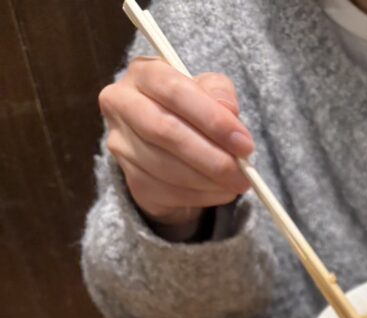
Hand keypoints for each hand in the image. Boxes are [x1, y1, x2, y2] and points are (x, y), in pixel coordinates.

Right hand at [99, 58, 253, 239]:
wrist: (169, 146)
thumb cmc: (191, 111)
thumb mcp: (209, 91)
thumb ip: (220, 93)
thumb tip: (229, 112)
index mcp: (143, 72)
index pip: (174, 91)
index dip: (212, 119)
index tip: (244, 143)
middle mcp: (122, 105)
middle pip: (166, 132)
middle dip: (212, 157)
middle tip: (244, 172)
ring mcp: (122, 145)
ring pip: (167, 168)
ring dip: (210, 181)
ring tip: (237, 183)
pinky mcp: (131, 180)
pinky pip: (169, 192)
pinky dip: (202, 196)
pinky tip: (221, 192)